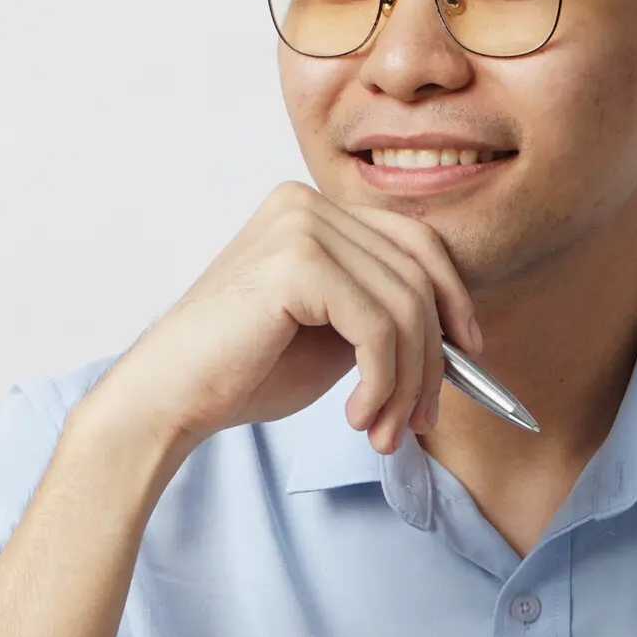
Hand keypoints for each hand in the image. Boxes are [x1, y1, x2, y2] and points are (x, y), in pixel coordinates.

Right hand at [89, 184, 486, 466]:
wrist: (167, 398)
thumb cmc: (241, 371)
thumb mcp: (331, 335)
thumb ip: (382, 315)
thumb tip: (458, 335)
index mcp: (312, 210)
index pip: (416, 241)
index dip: (454, 298)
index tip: (469, 355)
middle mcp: (306, 204)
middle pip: (417, 274)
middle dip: (432, 357)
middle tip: (421, 420)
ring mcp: (300, 225)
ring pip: (405, 307)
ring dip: (406, 383)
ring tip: (385, 431)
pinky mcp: (296, 262)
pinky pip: (378, 328)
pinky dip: (382, 382)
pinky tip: (359, 417)